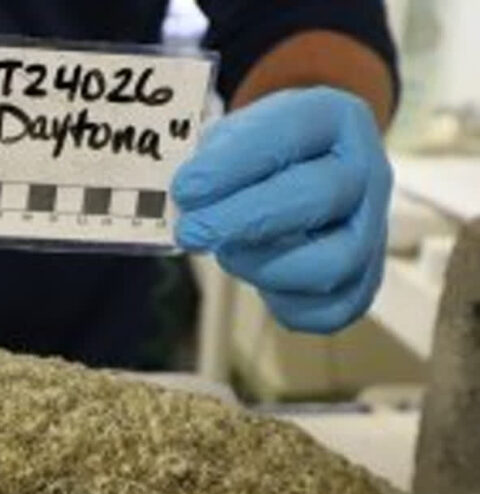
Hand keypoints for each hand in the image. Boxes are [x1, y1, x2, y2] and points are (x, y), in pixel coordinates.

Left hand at [172, 87, 391, 333]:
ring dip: (265, 265)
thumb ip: (212, 158)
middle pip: (318, 195)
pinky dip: (285, 303)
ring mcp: (371, 230)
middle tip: (191, 232)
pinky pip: (329, 310)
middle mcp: (368, 172)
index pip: (293, 130)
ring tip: (226, 253)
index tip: (185, 188)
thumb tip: (185, 197)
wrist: (306, 181)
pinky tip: (255, 277)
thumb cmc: (262, 158)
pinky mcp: (361, 283)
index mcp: (337, 119)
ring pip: (331, 262)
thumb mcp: (237, 135)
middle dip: (243, 218)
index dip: (234, 163)